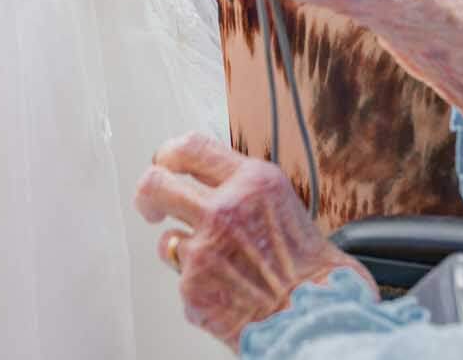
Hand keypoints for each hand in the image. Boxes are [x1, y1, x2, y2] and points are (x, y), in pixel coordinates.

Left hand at [135, 132, 368, 347]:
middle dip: (147, 195)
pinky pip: (184, 280)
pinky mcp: (193, 287)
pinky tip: (227, 291)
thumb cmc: (306, 265)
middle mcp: (223, 210)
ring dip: (184, 251)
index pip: (190, 147)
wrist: (315, 315)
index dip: (168, 154)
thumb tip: (204, 179)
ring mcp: (204, 250)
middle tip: (151, 206)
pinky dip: (200, 286)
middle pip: (155, 184)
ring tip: (217, 267)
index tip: (164, 164)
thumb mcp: (279, 202)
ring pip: (168, 240)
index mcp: (250, 182)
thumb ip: (240, 187)